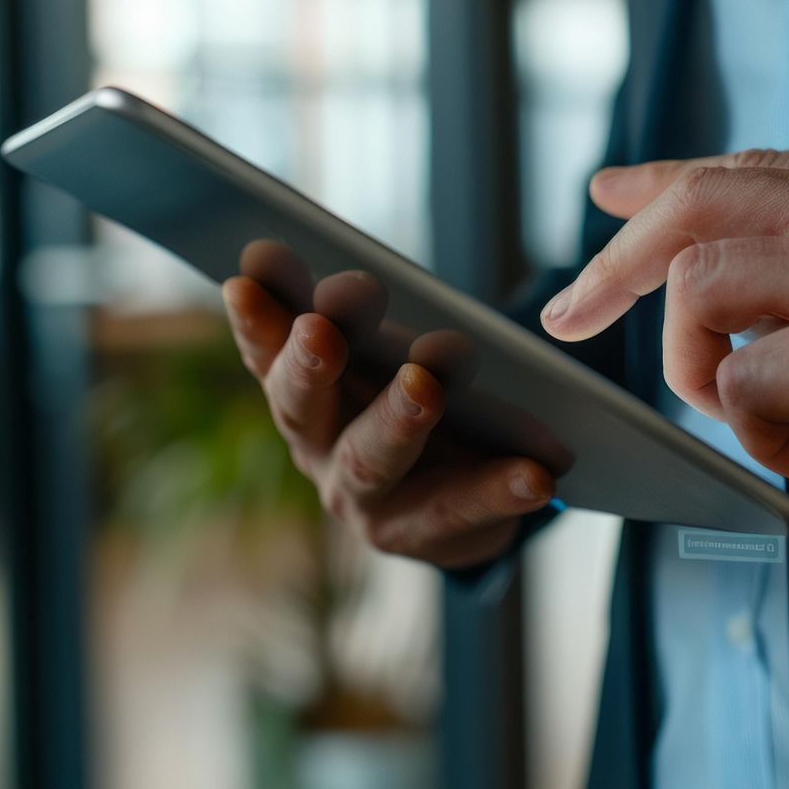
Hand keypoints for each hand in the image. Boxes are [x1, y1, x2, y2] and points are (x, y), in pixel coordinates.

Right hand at [224, 240, 555, 569]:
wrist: (454, 490)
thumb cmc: (403, 390)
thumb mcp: (370, 344)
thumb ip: (330, 305)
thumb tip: (262, 254)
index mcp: (297, 391)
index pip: (266, 350)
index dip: (256, 317)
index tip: (253, 270)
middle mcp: (317, 448)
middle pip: (302, 409)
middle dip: (309, 364)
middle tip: (322, 326)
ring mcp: (364, 499)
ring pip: (372, 460)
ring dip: (396, 418)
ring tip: (426, 384)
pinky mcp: (423, 534)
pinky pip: (462, 510)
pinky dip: (497, 489)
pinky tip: (535, 474)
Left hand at [539, 148, 788, 538]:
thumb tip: (711, 264)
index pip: (734, 166)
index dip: (653, 185)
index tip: (602, 198)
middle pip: (691, 205)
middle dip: (613, 267)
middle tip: (571, 316)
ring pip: (697, 287)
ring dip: (696, 368)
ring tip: (756, 415)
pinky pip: (743, 381)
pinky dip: (754, 432)